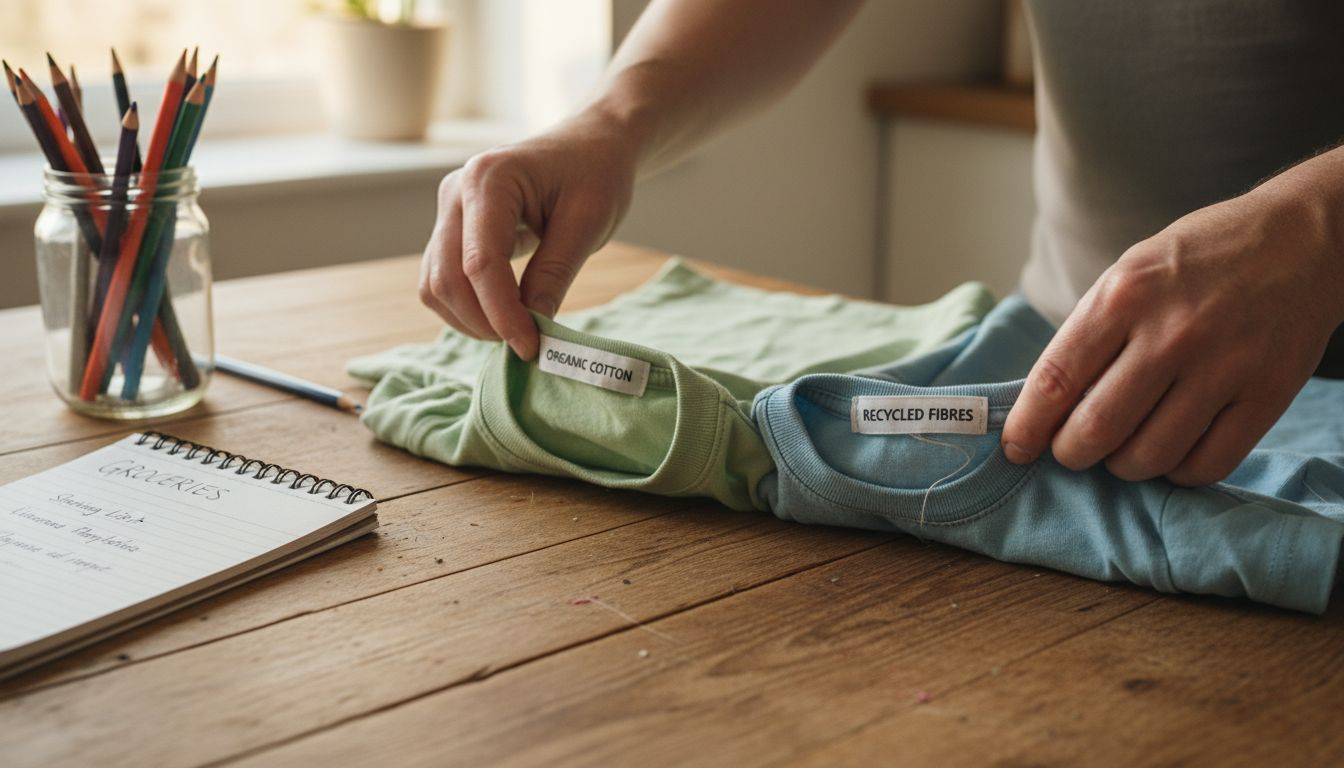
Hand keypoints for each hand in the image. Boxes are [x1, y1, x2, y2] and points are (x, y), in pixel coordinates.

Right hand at [419, 109, 638, 359]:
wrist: (590, 146)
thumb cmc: (596, 174)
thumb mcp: (588, 223)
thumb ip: (555, 274)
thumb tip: (531, 330)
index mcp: (489, 179)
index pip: (481, 263)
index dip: (502, 313)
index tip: (530, 347)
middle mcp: (456, 192)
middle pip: (446, 278)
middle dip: (482, 322)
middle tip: (526, 345)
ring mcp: (448, 210)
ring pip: (435, 284)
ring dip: (469, 320)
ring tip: (516, 333)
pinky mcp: (451, 229)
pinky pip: (441, 279)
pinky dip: (465, 308)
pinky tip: (502, 318)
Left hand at [1002, 183, 1343, 485]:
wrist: (1302, 239)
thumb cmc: (1199, 260)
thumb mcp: (1130, 273)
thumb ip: (1090, 334)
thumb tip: (1046, 405)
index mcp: (1124, 296)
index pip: (1056, 380)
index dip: (1027, 426)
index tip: (1015, 448)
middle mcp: (1172, 333)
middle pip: (1097, 429)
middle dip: (1071, 454)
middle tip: (1071, 452)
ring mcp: (1223, 366)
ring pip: (1149, 455)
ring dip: (1123, 467)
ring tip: (1121, 452)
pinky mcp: (1266, 395)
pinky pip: (1207, 464)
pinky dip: (1178, 473)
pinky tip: (1171, 454)